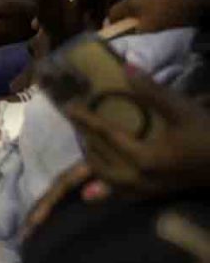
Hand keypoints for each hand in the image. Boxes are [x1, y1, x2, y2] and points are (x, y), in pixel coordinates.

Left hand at [62, 69, 209, 192]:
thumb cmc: (209, 136)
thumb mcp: (182, 110)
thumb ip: (152, 91)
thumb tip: (125, 67)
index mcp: (144, 159)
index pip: (107, 136)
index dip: (85, 119)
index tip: (68, 106)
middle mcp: (142, 179)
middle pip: (103, 163)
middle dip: (87, 144)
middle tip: (78, 124)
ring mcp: (150, 191)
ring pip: (112, 182)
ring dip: (95, 165)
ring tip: (88, 147)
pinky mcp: (159, 194)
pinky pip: (126, 195)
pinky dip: (109, 189)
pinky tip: (97, 190)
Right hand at [104, 0, 209, 37]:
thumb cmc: (169, 11)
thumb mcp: (150, 27)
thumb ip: (135, 33)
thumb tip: (127, 39)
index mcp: (131, 1)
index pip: (112, 13)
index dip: (111, 25)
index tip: (116, 35)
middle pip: (129, 7)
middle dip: (132, 19)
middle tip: (140, 32)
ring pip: (144, 1)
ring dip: (147, 11)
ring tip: (158, 23)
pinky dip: (161, 5)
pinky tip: (171, 11)